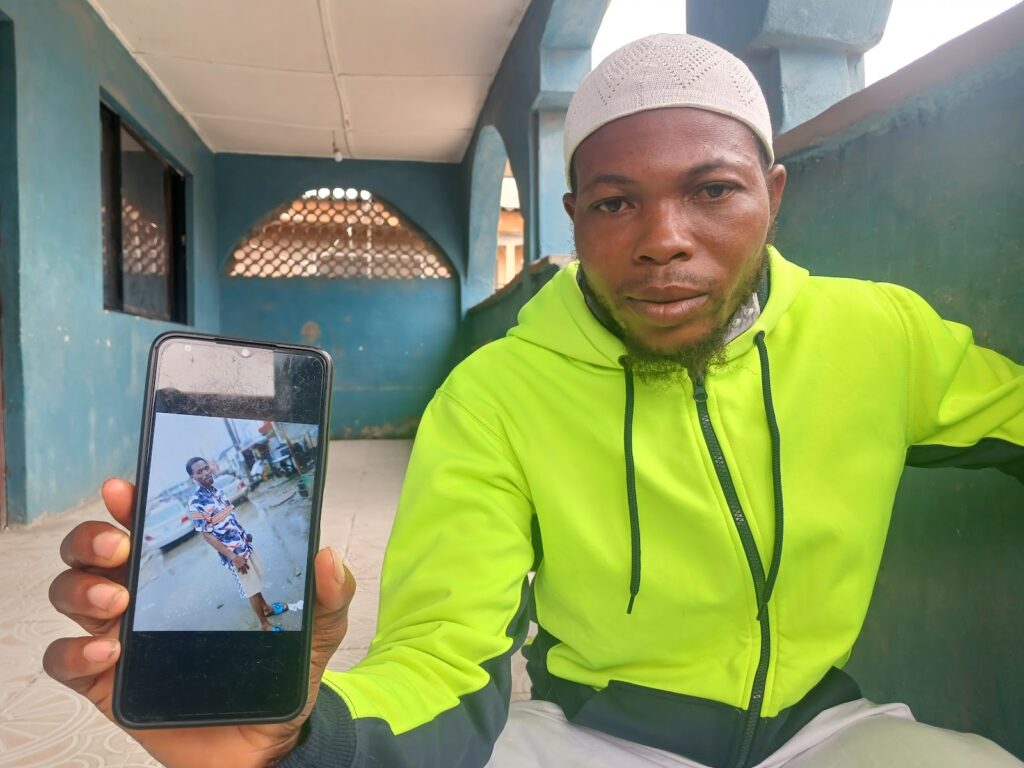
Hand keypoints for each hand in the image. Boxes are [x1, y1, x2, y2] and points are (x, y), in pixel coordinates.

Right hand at [44, 478, 355, 767]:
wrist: (266, 744)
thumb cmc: (280, 674)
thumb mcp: (317, 628)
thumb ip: (330, 593)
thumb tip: (328, 556)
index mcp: (186, 570)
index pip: (148, 524)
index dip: (130, 501)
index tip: (126, 489)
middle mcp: (144, 595)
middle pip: (93, 550)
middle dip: (95, 538)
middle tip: (120, 548)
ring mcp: (120, 636)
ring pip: (71, 592)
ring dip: (82, 588)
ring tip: (117, 601)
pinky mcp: (106, 683)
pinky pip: (65, 659)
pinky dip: (73, 649)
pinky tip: (107, 651)